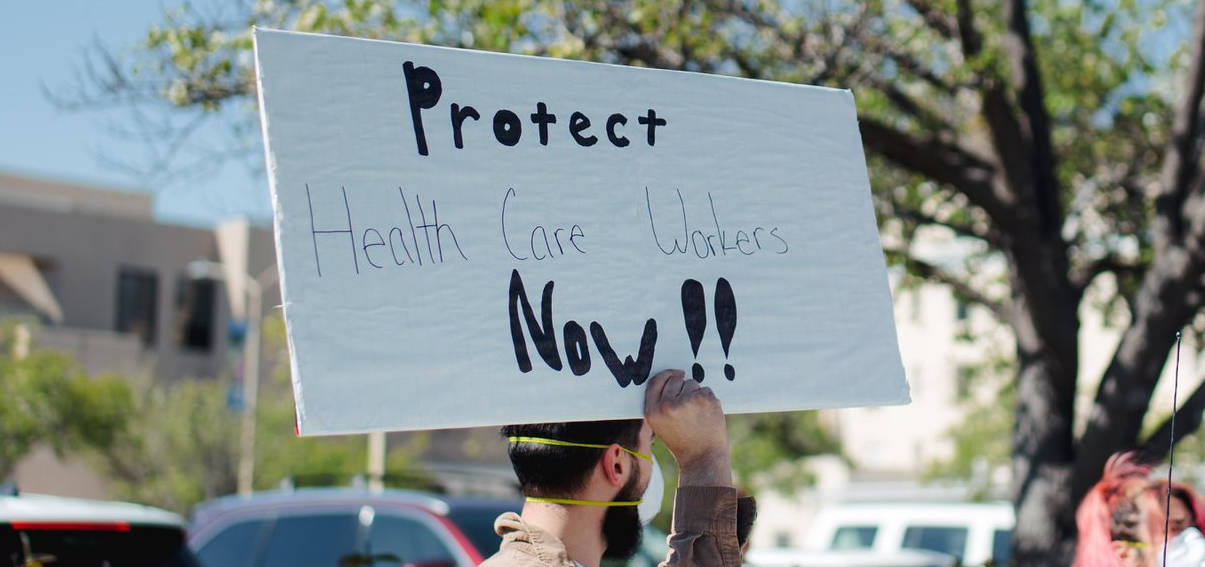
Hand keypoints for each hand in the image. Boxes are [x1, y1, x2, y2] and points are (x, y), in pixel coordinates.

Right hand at [644, 369, 732, 486]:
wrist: (703, 457)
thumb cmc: (682, 441)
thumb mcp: (659, 425)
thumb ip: (659, 403)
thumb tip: (670, 377)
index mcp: (653, 411)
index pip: (655, 382)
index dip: (665, 375)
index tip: (674, 374)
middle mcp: (668, 405)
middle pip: (675, 379)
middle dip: (682, 387)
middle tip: (688, 406)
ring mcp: (687, 401)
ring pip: (692, 383)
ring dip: (695, 394)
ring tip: (696, 414)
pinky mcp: (705, 400)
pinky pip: (705, 389)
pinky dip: (707, 399)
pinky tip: (706, 415)